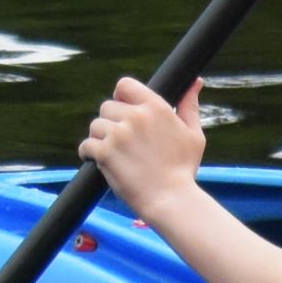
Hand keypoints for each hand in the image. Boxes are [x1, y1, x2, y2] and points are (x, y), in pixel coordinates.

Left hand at [78, 75, 208, 219]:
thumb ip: (189, 105)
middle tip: (121, 141)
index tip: (123, 110)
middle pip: (107, 107)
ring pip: (95, 126)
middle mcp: (135, 116)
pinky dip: (88, 153)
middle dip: (111, 122)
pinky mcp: (105, 153)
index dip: (121, 97)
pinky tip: (98, 160)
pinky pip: (86, 145)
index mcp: (156, 107)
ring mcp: (118, 134)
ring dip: (100, 138)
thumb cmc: (183, 169)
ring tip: (113, 153)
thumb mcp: (193, 134)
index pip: (125, 85)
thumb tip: (196, 82)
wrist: (172, 200)